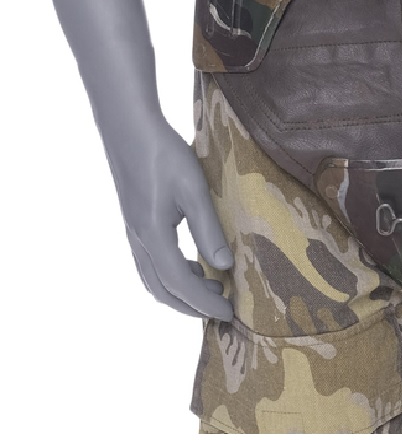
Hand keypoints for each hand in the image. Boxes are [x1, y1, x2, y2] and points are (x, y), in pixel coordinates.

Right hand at [109, 122, 233, 319]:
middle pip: (162, 289)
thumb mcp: (194, 191)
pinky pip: (152, 262)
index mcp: (152, 235)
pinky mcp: (136, 223)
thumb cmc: (164, 155)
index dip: (203, 302)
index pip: (179, 283)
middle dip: (192, 305)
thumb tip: (224, 266)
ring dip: (182, 290)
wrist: (129, 129)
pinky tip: (195, 264)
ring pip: (154, 278)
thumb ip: (208, 229)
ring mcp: (133, 233)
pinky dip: (173, 274)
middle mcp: (139, 240)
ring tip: (214, 288)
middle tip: (224, 310)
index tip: (228, 314)